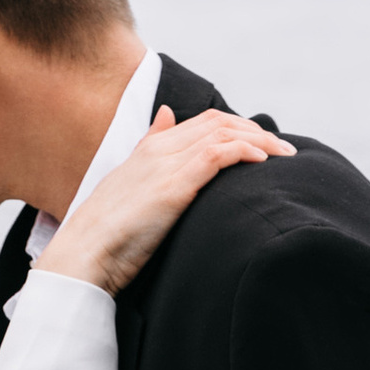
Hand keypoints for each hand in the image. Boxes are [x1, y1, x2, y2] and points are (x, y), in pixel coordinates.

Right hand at [33, 105, 293, 296]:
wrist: (83, 256)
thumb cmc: (107, 233)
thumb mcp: (130, 184)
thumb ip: (150, 149)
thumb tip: (166, 114)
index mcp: (149, 148)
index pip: (203, 122)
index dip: (237, 128)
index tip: (263, 145)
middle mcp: (160, 148)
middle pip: (218, 122)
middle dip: (255, 131)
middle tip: (284, 149)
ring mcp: (166, 164)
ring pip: (223, 133)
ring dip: (259, 140)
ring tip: (285, 155)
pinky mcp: (173, 186)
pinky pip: (217, 155)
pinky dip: (244, 151)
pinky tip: (263, 161)